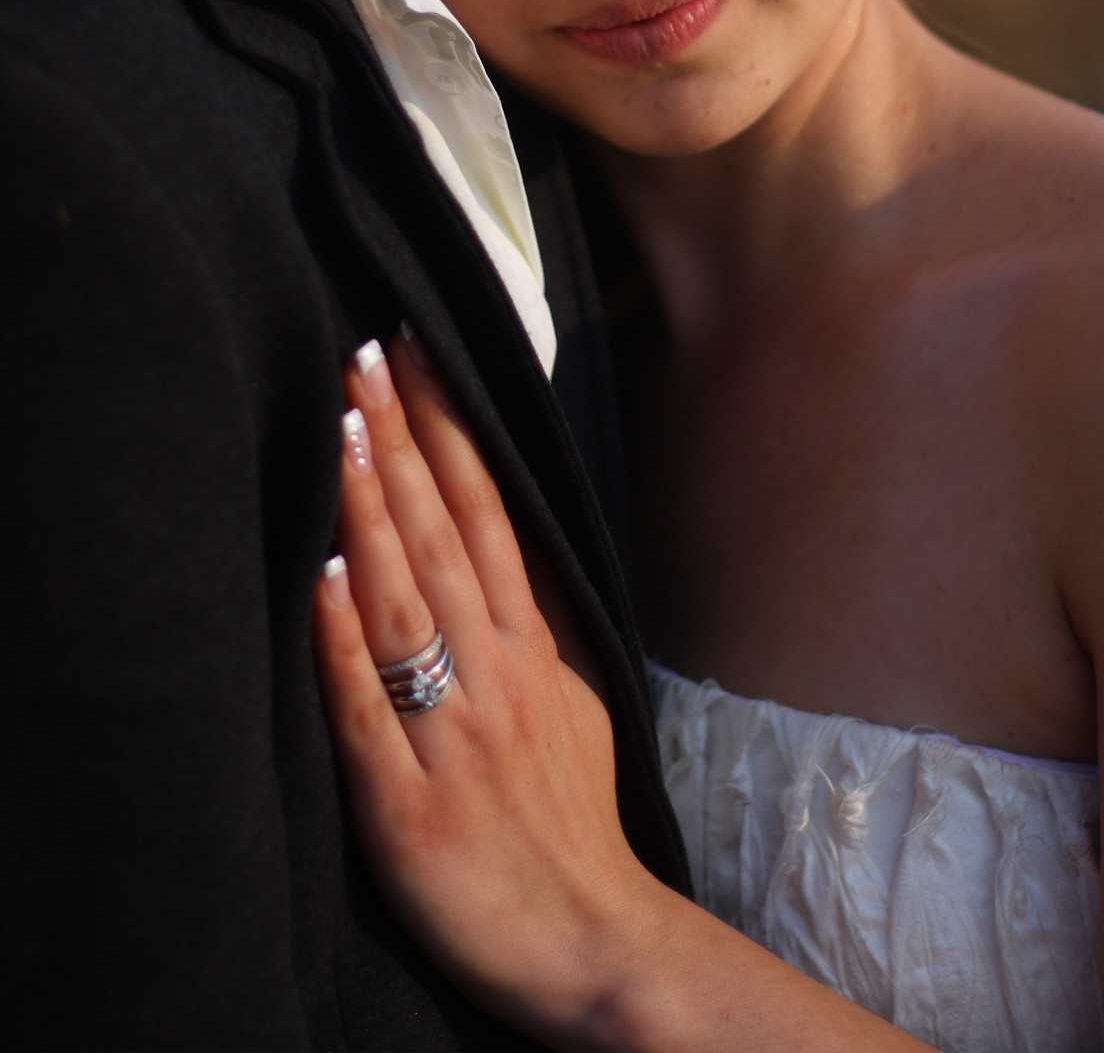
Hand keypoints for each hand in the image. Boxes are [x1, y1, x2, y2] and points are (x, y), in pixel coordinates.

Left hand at [312, 330, 915, 1051]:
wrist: (588, 943)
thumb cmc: (571, 818)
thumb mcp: (578, 696)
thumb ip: (535, 617)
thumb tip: (502, 534)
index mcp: (532, 647)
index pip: (487, 513)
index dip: (448, 430)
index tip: (415, 353)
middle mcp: (496, 675)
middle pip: (444, 536)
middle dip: (401, 438)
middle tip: (365, 353)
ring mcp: (451, 736)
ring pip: (406, 602)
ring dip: (373, 509)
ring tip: (341, 426)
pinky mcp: (404, 806)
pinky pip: (368, 713)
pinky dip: (344, 642)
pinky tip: (322, 576)